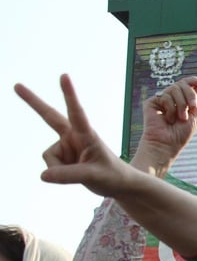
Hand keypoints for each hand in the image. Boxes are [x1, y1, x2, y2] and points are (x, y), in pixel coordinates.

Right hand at [16, 74, 138, 196]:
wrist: (116, 184)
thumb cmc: (112, 175)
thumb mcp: (93, 176)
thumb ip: (69, 175)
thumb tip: (42, 175)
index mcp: (88, 134)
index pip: (77, 113)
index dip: (69, 95)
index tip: (64, 76)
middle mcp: (74, 136)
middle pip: (50, 116)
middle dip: (33, 101)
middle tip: (16, 86)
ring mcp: (66, 144)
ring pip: (49, 158)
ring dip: (60, 170)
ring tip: (81, 173)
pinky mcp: (61, 155)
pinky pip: (50, 167)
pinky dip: (58, 175)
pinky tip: (73, 174)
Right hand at [134, 76, 196, 176]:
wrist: (167, 144)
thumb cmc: (181, 134)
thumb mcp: (195, 115)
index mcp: (181, 101)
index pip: (186, 85)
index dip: (192, 80)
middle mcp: (170, 99)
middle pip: (182, 84)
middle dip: (190, 95)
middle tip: (192, 107)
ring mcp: (160, 100)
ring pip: (174, 88)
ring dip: (181, 105)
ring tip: (180, 118)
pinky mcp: (151, 102)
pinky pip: (164, 96)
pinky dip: (170, 108)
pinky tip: (167, 119)